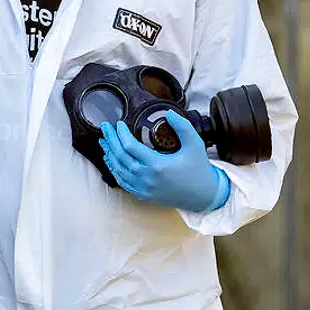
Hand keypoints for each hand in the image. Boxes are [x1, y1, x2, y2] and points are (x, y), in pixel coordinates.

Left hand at [98, 112, 230, 212]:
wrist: (205, 196)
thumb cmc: (199, 171)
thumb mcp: (195, 144)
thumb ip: (182, 126)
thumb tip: (169, 113)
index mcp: (158, 165)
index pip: (130, 147)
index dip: (120, 134)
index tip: (118, 124)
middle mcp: (147, 178)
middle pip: (120, 157)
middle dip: (110, 141)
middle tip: (105, 129)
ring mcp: (144, 188)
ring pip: (118, 170)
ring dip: (109, 155)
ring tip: (105, 142)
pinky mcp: (143, 195)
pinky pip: (123, 182)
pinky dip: (114, 170)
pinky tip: (112, 161)